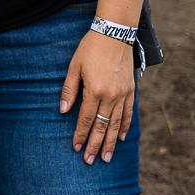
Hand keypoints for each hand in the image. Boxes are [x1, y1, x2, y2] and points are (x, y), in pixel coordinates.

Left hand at [59, 31, 134, 164]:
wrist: (115, 33)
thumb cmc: (90, 48)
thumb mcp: (74, 67)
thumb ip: (69, 90)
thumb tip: (63, 111)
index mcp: (94, 90)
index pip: (86, 119)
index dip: (80, 134)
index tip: (75, 148)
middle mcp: (111, 96)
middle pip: (102, 126)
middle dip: (95, 145)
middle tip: (89, 161)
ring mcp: (123, 94)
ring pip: (116, 124)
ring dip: (111, 142)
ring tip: (106, 157)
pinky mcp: (131, 90)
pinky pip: (128, 113)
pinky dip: (125, 127)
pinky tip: (121, 138)